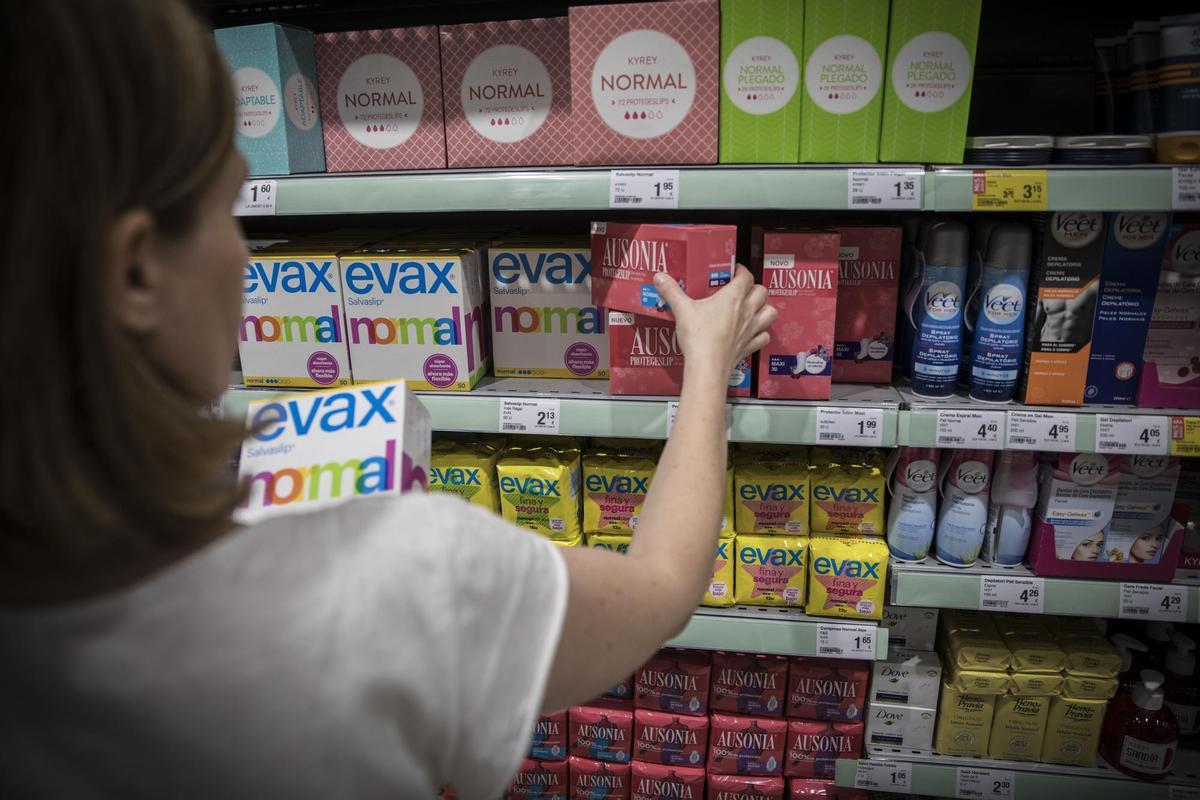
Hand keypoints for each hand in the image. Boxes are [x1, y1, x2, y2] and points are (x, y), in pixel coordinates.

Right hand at [652, 265, 775, 376]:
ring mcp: (751, 330)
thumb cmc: (698, 337)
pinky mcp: (750, 346)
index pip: (746, 277)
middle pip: (762, 292)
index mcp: (733, 298)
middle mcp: (747, 311)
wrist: (707, 366)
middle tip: (742, 289)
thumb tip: (660, 277)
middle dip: (754, 288)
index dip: (742, 271)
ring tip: (754, 308)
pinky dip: (762, 333)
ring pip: (771, 312)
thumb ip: (671, 291)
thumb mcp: (681, 310)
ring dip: (764, 308)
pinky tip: (752, 332)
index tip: (733, 271)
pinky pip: (765, 337)